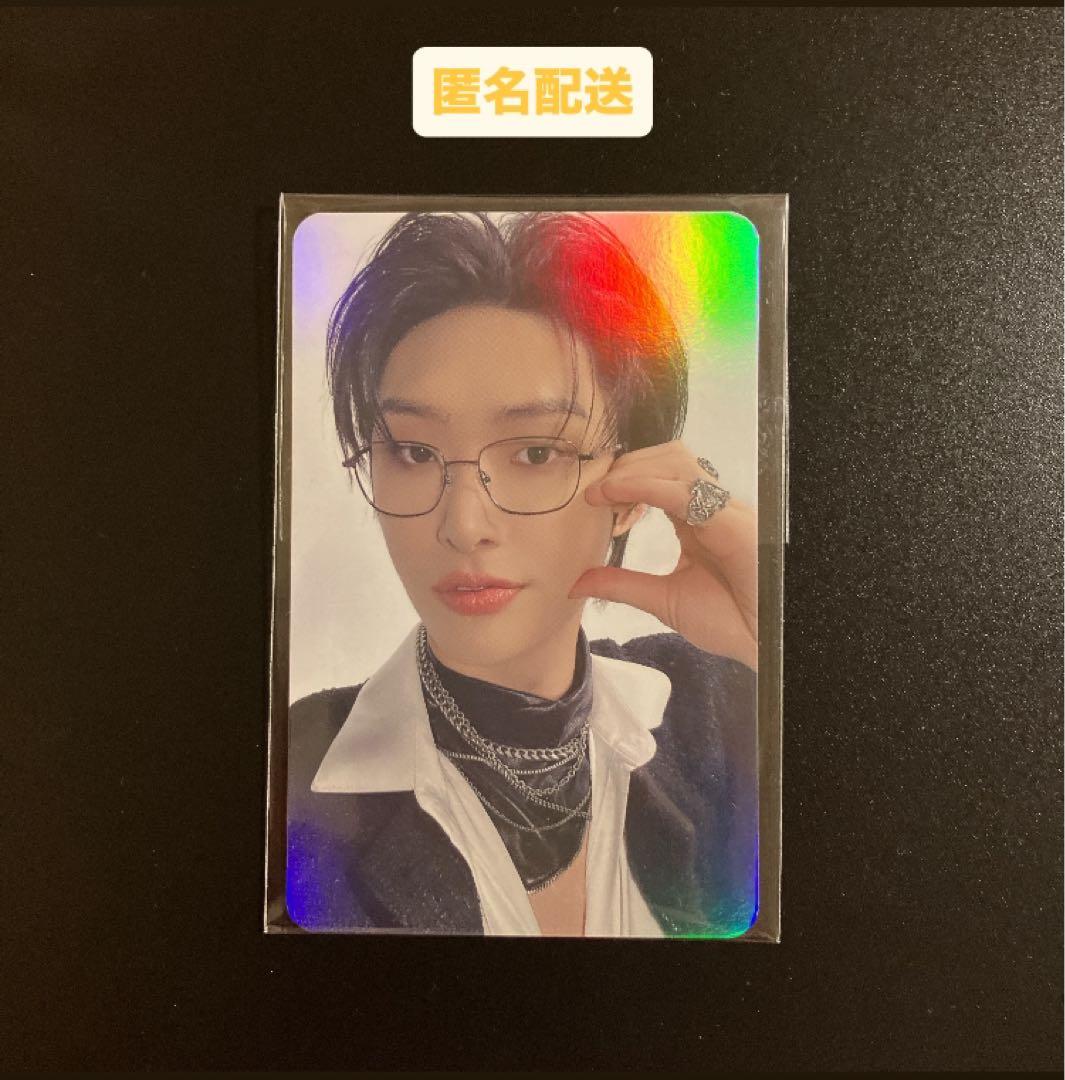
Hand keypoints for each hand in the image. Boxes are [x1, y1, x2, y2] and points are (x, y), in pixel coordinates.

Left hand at [569, 441, 757, 671]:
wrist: (764, 644)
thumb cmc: (729, 621)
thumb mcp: (662, 600)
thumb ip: (622, 585)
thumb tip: (577, 582)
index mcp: (697, 519)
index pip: (660, 476)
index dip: (624, 479)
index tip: (592, 500)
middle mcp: (711, 506)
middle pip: (668, 457)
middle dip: (626, 466)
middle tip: (596, 494)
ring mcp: (723, 509)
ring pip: (676, 462)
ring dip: (633, 471)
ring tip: (603, 495)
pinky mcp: (731, 521)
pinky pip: (684, 491)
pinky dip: (645, 486)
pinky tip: (616, 495)